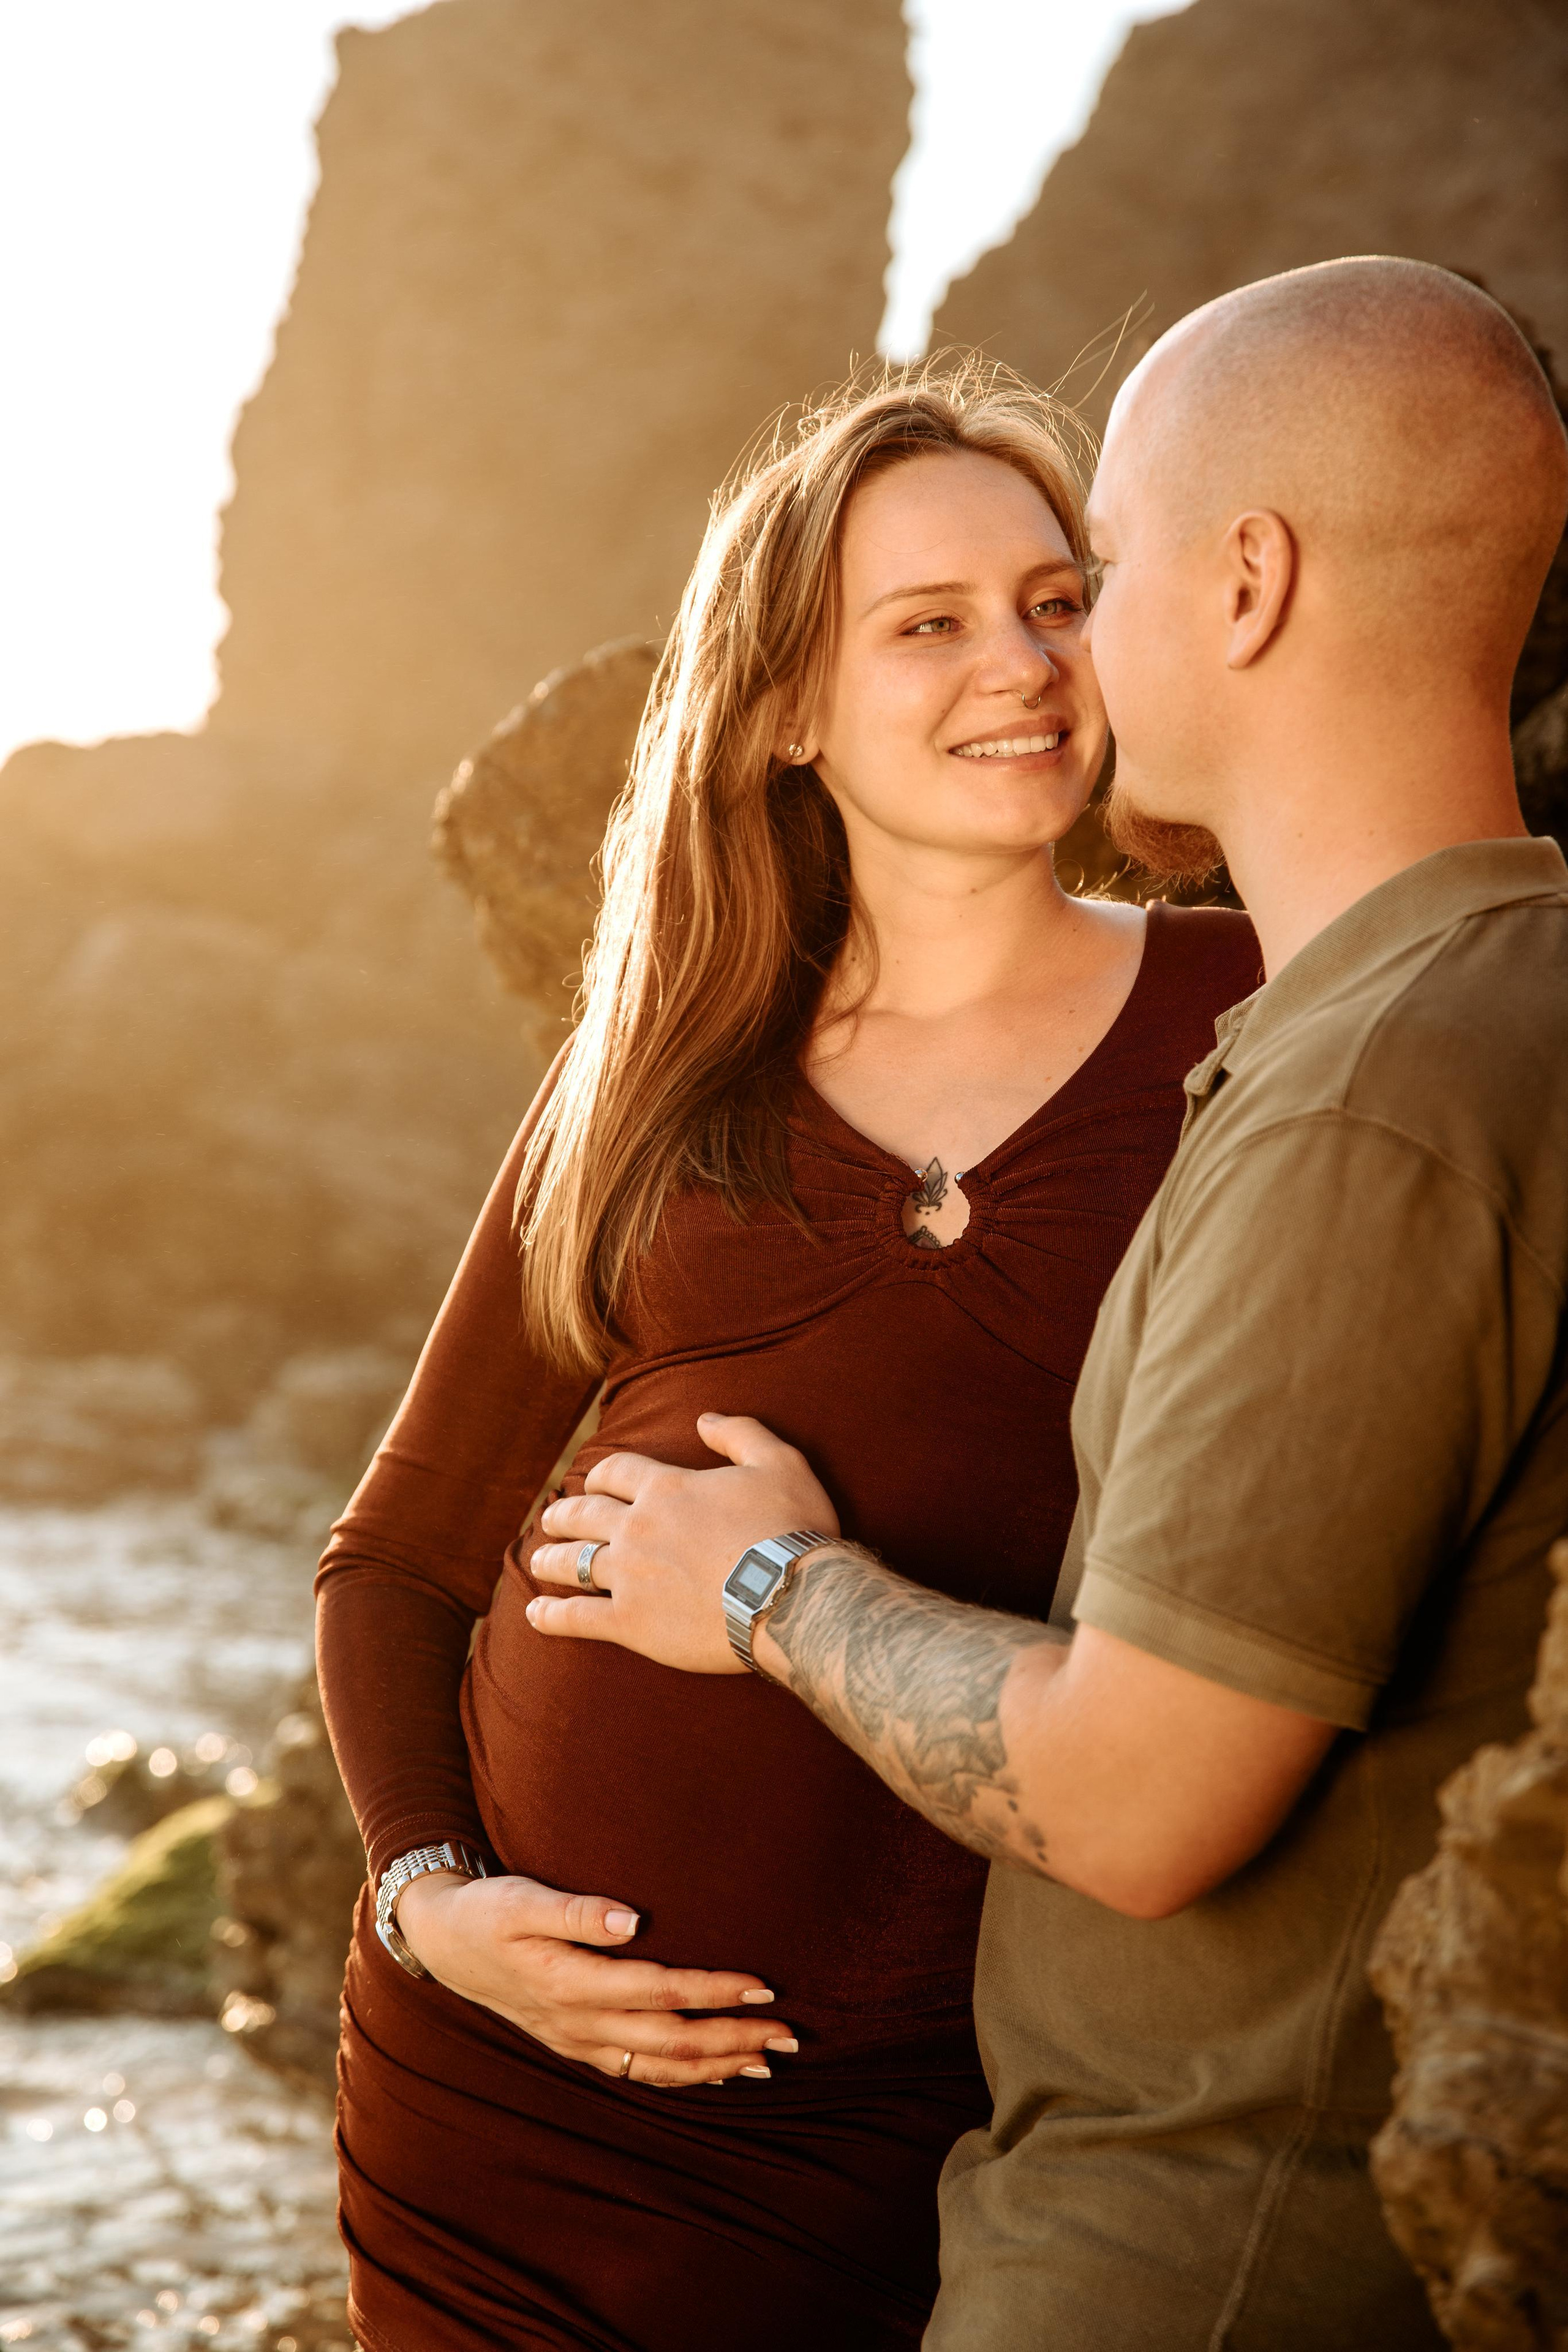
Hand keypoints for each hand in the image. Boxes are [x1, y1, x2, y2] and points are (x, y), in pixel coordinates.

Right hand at [394, 1868, 796, 2086]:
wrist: (444, 1943)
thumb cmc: (489, 1911)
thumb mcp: (521, 1899)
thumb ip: (576, 1910)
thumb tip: (631, 1919)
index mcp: (571, 1983)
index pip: (660, 1991)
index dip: (714, 1990)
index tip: (763, 1983)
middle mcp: (580, 2024)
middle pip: (671, 2040)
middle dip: (733, 2038)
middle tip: (789, 2033)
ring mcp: (579, 2042)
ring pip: (661, 2065)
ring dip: (718, 2064)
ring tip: (769, 2058)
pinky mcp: (579, 2045)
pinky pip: (640, 2071)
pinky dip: (684, 2074)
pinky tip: (717, 2071)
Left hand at [527, 1413, 838, 1672]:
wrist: (793, 1597)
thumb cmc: (791, 1528)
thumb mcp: (780, 1462)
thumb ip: (740, 1434)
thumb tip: (705, 1418)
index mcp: (666, 1488)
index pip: (615, 1471)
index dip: (600, 1475)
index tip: (593, 1482)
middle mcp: (637, 1528)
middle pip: (584, 1514)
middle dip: (563, 1514)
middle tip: (550, 1519)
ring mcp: (629, 1576)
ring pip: (573, 1562)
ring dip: (550, 1558)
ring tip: (536, 1559)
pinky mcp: (630, 1622)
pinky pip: (577, 1617)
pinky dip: (551, 1616)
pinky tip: (535, 1615)